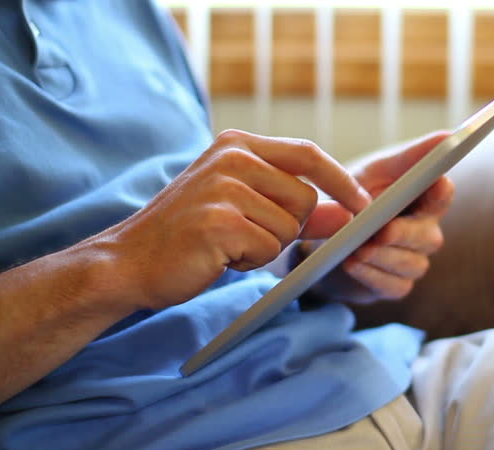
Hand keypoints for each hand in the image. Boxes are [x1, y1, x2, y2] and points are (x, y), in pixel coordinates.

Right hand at [99, 130, 370, 310]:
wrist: (130, 261)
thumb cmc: (190, 235)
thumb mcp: (244, 208)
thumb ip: (295, 207)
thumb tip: (347, 214)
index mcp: (237, 144)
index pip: (309, 154)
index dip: (342, 181)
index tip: (364, 204)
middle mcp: (232, 157)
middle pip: (306, 197)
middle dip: (289, 227)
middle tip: (247, 235)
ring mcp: (224, 187)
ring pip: (289, 227)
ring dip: (266, 247)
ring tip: (226, 244)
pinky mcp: (220, 221)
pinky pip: (268, 249)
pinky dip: (250, 261)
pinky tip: (219, 256)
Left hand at [305, 131, 454, 303]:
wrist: (319, 239)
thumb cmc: (353, 199)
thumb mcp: (375, 172)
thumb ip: (410, 157)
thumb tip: (448, 135)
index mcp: (423, 200)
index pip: (443, 195)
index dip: (441, 192)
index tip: (435, 184)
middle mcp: (424, 232)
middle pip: (428, 236)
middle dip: (403, 233)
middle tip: (381, 231)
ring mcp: (412, 261)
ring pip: (411, 263)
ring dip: (382, 256)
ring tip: (357, 248)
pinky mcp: (395, 286)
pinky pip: (394, 286)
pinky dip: (372, 275)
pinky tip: (352, 263)